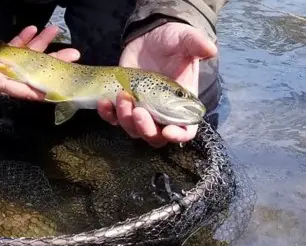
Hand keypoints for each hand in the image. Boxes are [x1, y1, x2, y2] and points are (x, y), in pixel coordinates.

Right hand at [0, 25, 79, 97]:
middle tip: (72, 55)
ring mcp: (0, 65)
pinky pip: (16, 49)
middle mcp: (0, 76)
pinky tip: (34, 29)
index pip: (20, 88)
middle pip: (31, 73)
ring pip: (27, 60)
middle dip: (52, 65)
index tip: (59, 89)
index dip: (39, 89)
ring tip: (58, 33)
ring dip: (43, 48)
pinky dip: (25, 40)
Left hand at [98, 22, 215, 146]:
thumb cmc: (171, 41)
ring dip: (126, 120)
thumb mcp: (184, 40)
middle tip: (138, 111)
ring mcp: (142, 112)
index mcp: (182, 105)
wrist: (149, 37)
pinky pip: (113, 119)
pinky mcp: (124, 107)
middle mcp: (162, 114)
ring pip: (133, 130)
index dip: (178, 135)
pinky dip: (108, 115)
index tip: (168, 131)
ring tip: (123, 97)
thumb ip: (196, 45)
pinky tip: (105, 102)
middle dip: (146, 129)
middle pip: (155, 137)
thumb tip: (211, 50)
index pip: (185, 131)